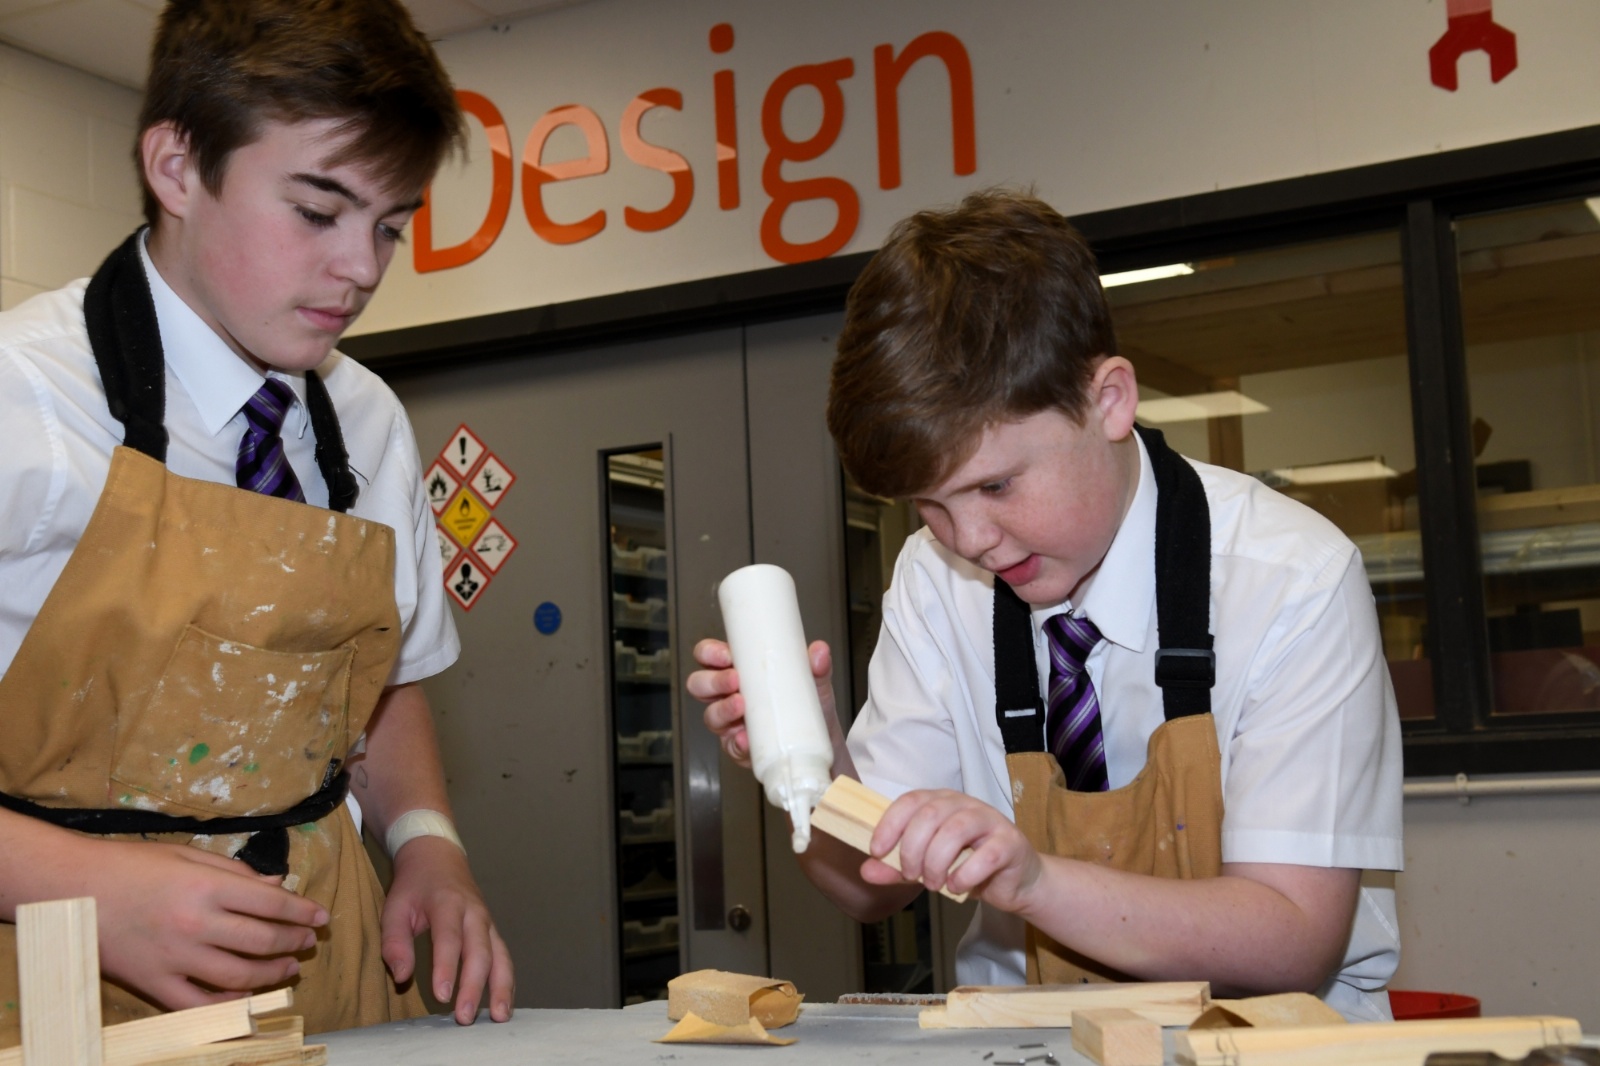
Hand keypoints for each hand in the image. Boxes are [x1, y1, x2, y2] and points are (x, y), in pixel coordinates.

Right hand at [89, 838, 327, 1009]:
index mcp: (208, 886)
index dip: (302, 912)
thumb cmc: (132, 865)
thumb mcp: (188, 854)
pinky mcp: (153, 982)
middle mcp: (196, 923)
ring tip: (289, 969)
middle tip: (308, 942)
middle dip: (293, 942)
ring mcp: (175, 957)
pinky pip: (198, 1002)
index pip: (271, 904)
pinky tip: (246, 995)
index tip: (321, 917)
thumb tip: (278, 885)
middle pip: (262, 941)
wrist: (72, 889)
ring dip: (271, 974)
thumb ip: (236, 871)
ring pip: (238, 975)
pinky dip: (227, 1002)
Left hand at [380, 836, 513, 1023]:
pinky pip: (504, 957)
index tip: (442, 996)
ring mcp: (487, 921)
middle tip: (465, 1017)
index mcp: (447, 903)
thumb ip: (395, 942)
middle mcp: (474, 912)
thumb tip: (402, 978)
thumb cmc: (414, 886)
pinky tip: (504, 1004)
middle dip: (475, 986)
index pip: (449, 939)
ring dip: (501, 987)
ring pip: (500, 956)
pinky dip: (506, 981)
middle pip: (480, 952)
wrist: (437, 856)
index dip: (446, 968)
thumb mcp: (394, 906)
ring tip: (500, 1017)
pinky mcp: (492, 931)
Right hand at [687, 638, 839, 766]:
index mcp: (739, 671)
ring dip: (722, 710)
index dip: (709, 653)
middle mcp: (728, 696)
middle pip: (699, 685)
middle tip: (734, 680)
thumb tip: (820, 652)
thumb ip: (817, 667)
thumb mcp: (814, 682)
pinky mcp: (739, 748)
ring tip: (741, 707)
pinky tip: (746, 739)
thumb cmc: (806, 706)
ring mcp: (731, 723)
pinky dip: (737, 742)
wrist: (821, 743)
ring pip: (710, 716)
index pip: (709, 656)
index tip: (726, 655)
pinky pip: (731, 746)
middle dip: (713, 681)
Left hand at [865, 789, 1044, 911]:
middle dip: (912, 849)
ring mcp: (989, 820)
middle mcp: (963, 804)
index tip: (876, 851)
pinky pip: (986, 854)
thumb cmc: (966, 867)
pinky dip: (965, 874)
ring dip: (936, 862)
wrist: (1013, 882)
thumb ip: (895, 868)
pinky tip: (956, 886)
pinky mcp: (1010, 842)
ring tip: (934, 884)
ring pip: (955, 830)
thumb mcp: (924, 867)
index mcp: (940, 802)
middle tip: (911, 875)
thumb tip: (866, 871)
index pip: (910, 801)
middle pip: (930, 815)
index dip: (890, 824)